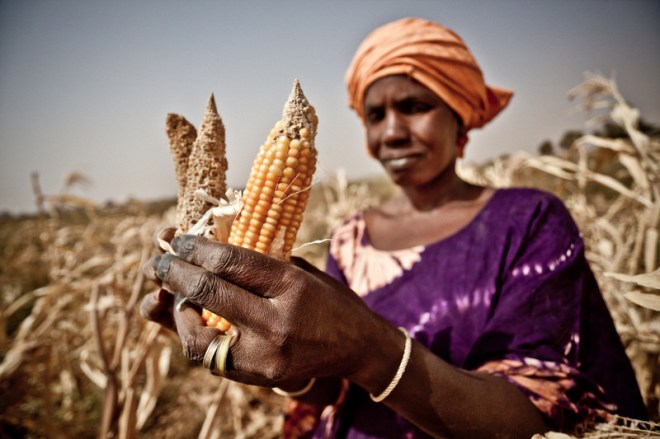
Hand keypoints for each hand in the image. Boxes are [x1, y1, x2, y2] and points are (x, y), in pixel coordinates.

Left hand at [145, 233, 389, 388]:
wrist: (358, 347)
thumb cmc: (327, 300)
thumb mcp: (299, 271)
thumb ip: (256, 264)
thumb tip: (202, 250)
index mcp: (292, 286)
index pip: (231, 262)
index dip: (196, 247)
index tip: (177, 237)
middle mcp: (278, 323)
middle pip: (210, 294)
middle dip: (174, 273)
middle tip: (156, 260)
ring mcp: (266, 356)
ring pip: (199, 338)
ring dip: (176, 312)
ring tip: (168, 294)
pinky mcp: (259, 377)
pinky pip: (212, 359)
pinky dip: (195, 336)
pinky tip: (189, 318)